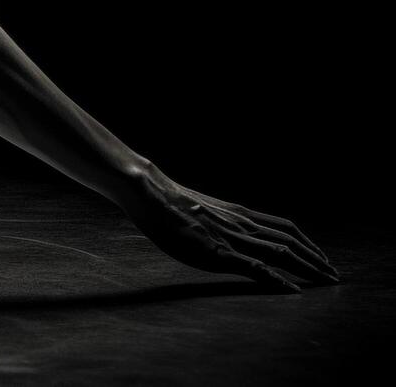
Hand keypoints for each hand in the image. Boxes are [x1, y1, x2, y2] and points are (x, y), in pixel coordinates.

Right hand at [120, 168, 340, 292]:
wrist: (152, 194)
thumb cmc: (169, 203)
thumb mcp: (204, 210)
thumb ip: (221, 220)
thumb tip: (225, 228)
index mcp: (241, 214)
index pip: (285, 229)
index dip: (308, 244)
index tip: (321, 257)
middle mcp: (243, 225)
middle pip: (291, 242)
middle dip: (316, 259)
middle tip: (334, 275)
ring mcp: (233, 239)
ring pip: (282, 253)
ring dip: (308, 268)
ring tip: (326, 281)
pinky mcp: (219, 253)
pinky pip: (256, 268)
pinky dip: (279, 279)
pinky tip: (293, 291)